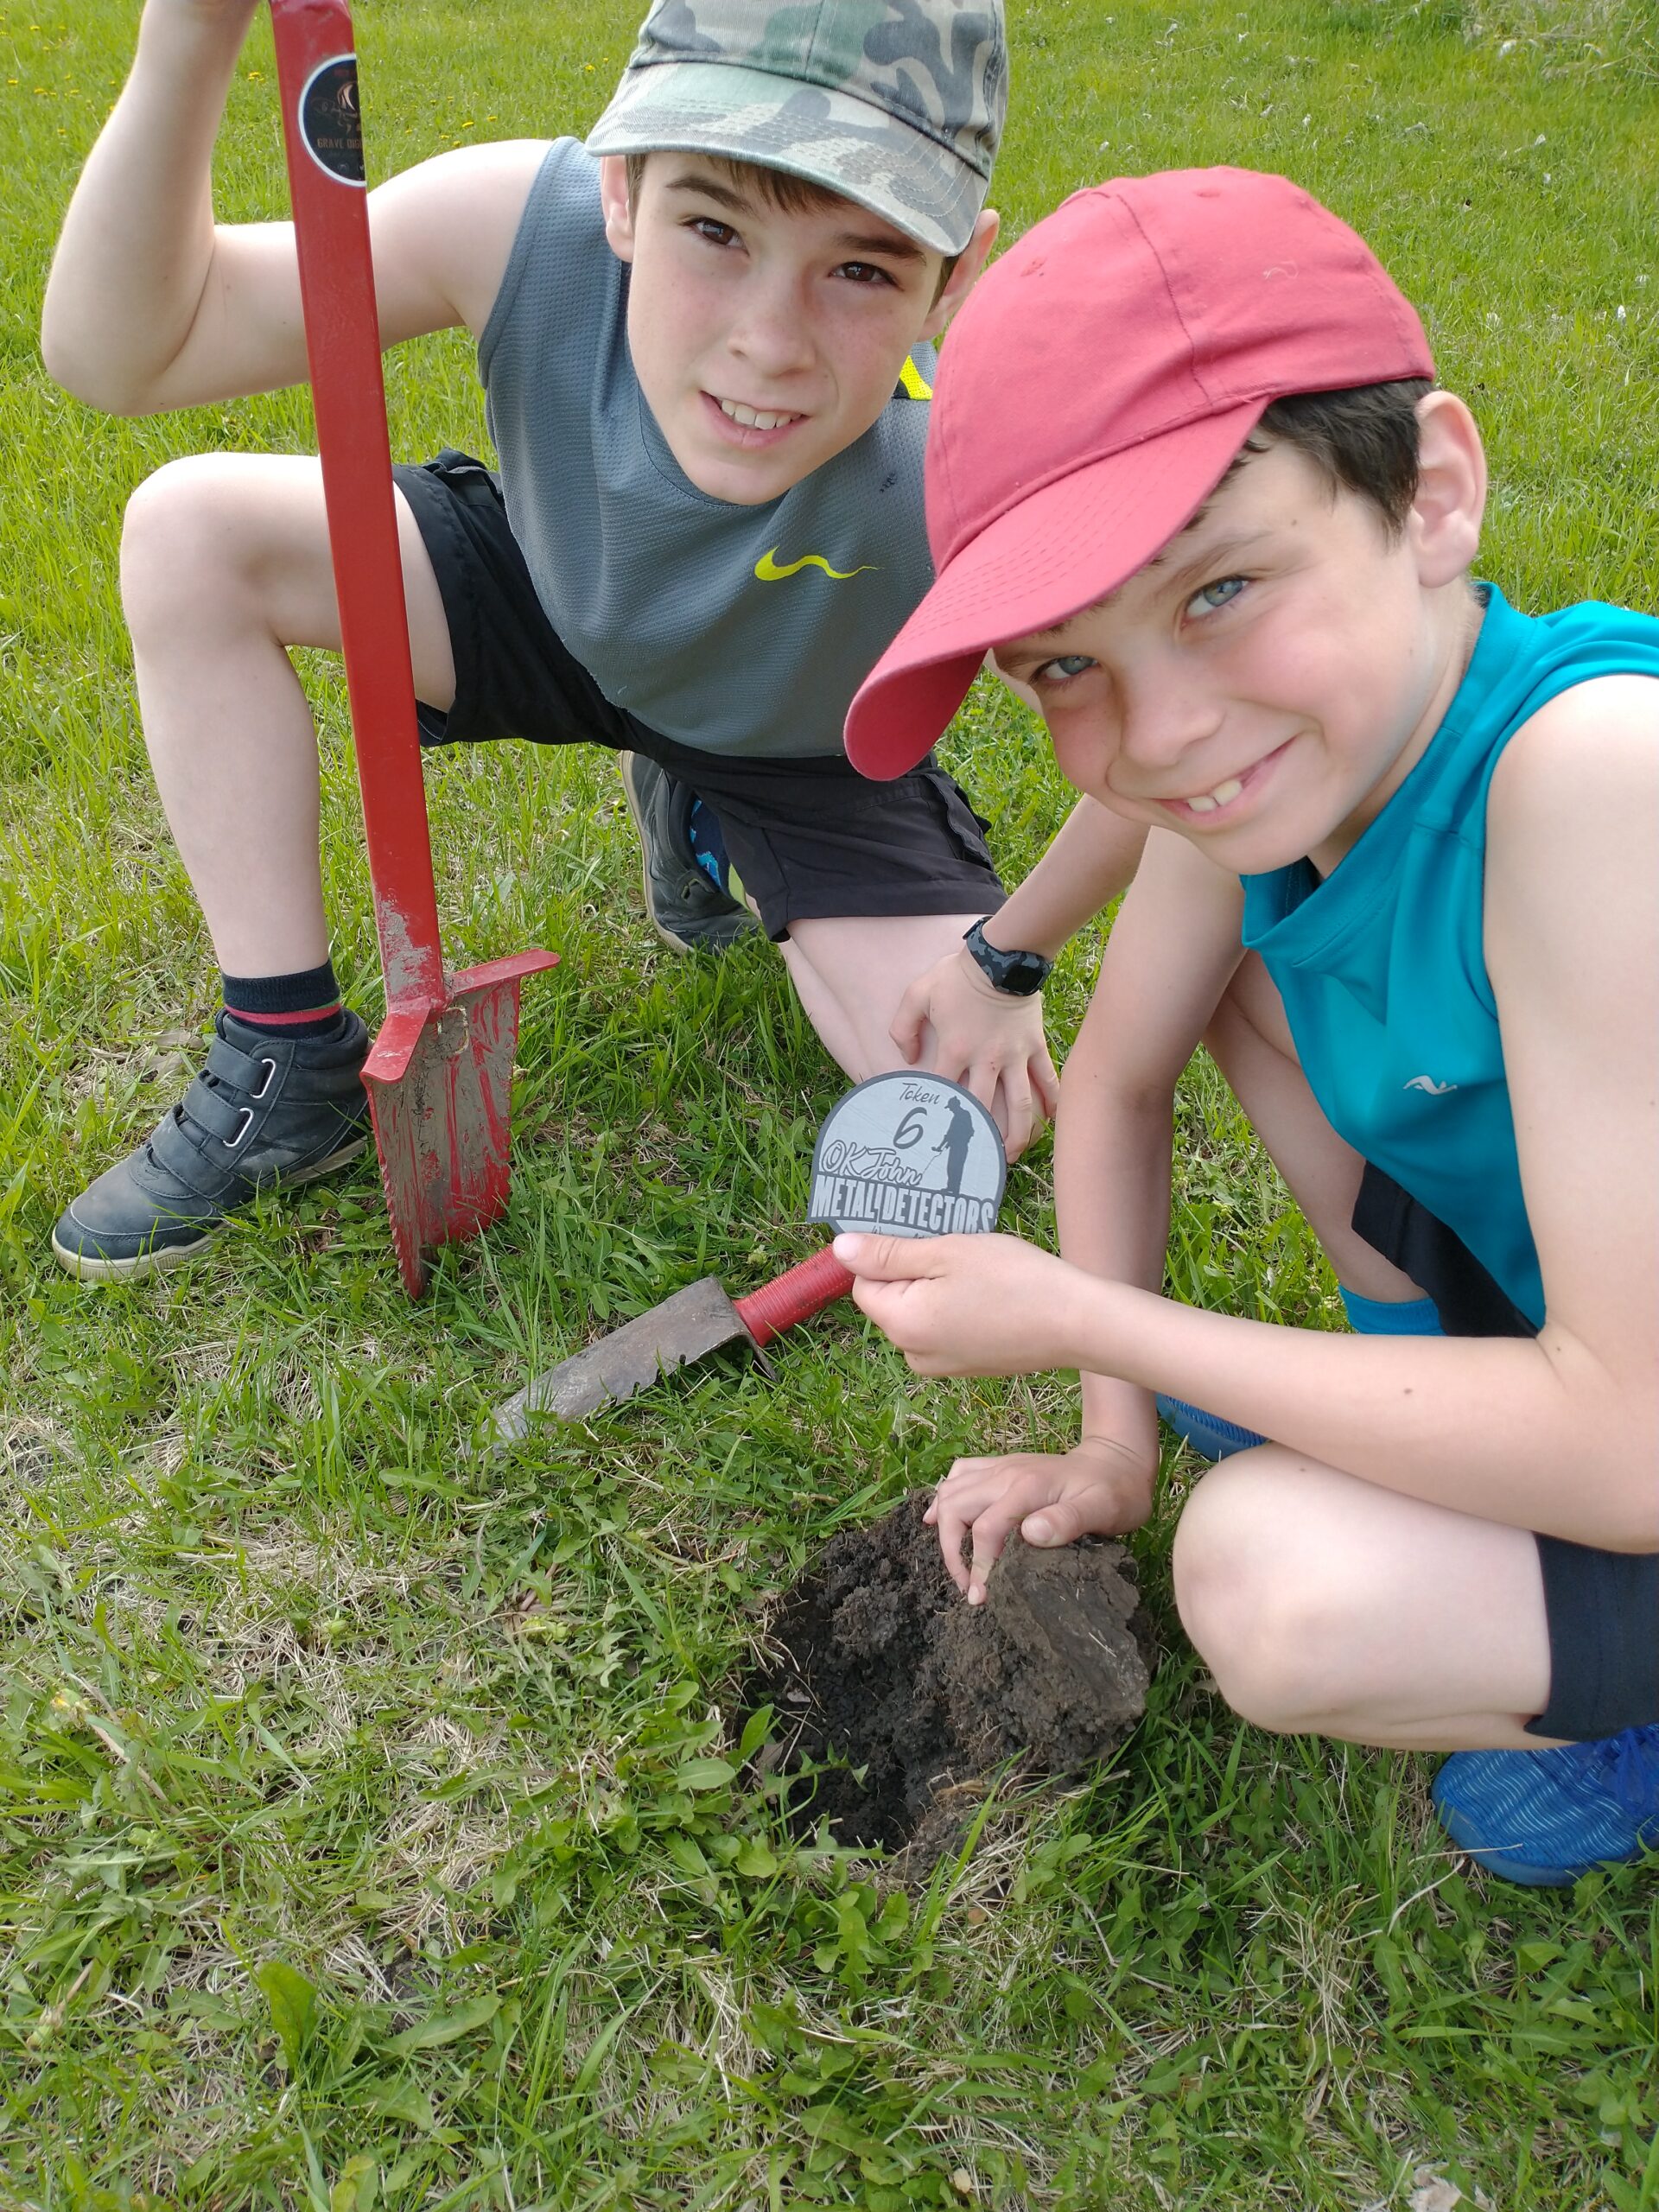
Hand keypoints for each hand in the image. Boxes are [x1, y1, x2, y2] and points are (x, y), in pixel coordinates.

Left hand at [832, 1230, 1087, 1374]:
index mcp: (901, 1325)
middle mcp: (914, 1354)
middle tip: (957, 1249)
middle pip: (891, 1300)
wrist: (1078, 1324)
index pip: (864, 1283)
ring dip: (939, 1287)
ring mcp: (943, 1365)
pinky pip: (945, 1328)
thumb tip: (840, 1249)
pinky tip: (992, 1292)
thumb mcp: (946, 1253)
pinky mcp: (968, 1366)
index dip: (890, 1254)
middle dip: (916, 1271)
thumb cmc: (1016, 1282)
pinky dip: (958, 1306)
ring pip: (920, 1312)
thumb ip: (889, 1253)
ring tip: (979, 1270)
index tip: (926, 1237)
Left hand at [890, 947, 1058, 1162]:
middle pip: (984, 1109)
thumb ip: (902, 1027)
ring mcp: (1015, 1056)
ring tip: (1011, 1155)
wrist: (1002, 957)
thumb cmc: (957, 975)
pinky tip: (1053, 1122)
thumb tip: (908, 1057)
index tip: (930, 1135)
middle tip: (974, 1162)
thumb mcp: (918, 993)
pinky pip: (1048, 1079)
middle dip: (979, 1139)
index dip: (935, 1114)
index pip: (942, 1091)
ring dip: (1017, 1133)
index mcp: (955, 1049)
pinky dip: (1052, 1101)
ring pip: (1021, 1104)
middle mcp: (986, 1059)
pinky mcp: (1036, 1047)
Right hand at [927, 1437, 1156, 1601]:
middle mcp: (1006, 1473)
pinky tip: (939, 1518)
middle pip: (956, 1507)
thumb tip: (1029, 1534)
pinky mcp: (1001, 1467)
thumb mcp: (1101, 1510)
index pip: (986, 1528)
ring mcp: (1001, 1467)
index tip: (981, 1597)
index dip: (979, 1566)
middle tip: (968, 1585)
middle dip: (952, 1550)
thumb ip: (1067, 1521)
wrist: (1118, 1461)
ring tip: (958, 1564)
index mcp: (1028, 1487)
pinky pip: (960, 1474)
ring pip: (952, 1490)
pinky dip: (944, 1496)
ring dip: (945, 1527)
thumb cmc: (1114, 1492)